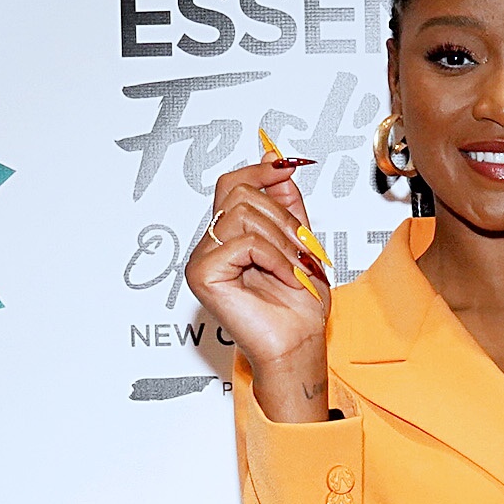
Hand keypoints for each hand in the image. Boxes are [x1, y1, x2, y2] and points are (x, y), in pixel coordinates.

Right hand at [185, 160, 330, 420]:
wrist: (299, 344)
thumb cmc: (299, 308)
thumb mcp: (298, 241)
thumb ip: (284, 202)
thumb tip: (272, 159)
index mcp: (229, 237)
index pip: (233, 184)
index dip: (260, 172)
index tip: (287, 167)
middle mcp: (211, 246)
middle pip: (240, 193)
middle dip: (281, 218)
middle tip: (301, 250)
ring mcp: (202, 260)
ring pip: (243, 215)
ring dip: (282, 242)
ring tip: (294, 270)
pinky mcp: (202, 274)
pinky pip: (244, 243)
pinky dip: (274, 258)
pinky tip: (284, 279)